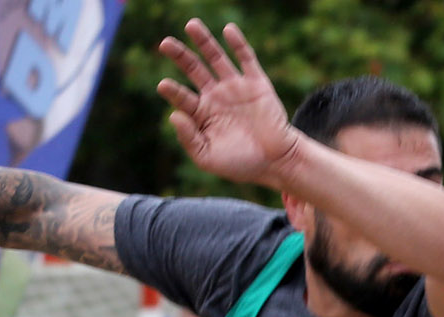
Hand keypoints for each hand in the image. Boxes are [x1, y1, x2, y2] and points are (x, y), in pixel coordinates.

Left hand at [157, 21, 300, 189]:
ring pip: (216, 58)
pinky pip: (246, 59)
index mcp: (202, 114)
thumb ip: (189, 139)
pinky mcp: (257, 84)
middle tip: (165, 44)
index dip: (172, 91)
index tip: (164, 86)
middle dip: (180, 55)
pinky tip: (228, 30)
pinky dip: (238, 44)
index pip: (182, 96)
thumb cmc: (243, 164)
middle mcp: (217, 96)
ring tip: (191, 25)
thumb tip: (174, 115)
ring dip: (203, 41)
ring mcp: (236, 88)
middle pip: (193, 69)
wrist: (279, 163)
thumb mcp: (208, 159)